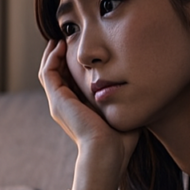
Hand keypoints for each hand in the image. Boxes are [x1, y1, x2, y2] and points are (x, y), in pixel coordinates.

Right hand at [39, 40, 139, 189]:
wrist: (107, 154)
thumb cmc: (120, 141)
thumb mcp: (123, 112)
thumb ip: (126, 99)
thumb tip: (142, 85)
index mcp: (77, 108)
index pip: (69, 79)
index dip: (73, 61)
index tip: (83, 47)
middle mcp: (64, 105)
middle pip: (56, 72)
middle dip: (61, 53)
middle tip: (69, 36)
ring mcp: (58, 103)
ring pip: (48, 70)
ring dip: (53, 52)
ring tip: (62, 37)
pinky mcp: (58, 100)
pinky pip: (48, 72)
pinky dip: (52, 57)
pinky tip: (62, 45)